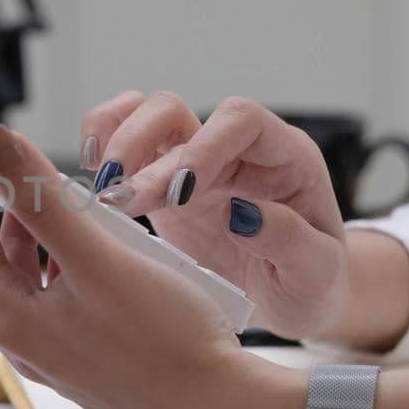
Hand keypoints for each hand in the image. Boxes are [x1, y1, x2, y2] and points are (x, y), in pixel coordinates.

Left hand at [0, 121, 302, 408]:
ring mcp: (45, 348)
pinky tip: (68, 238)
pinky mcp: (74, 349)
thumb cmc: (169, 341)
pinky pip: (36, 290)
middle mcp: (18, 337)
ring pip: (2, 275)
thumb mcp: (102, 260)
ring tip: (22, 190)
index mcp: (10, 316)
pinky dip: (39, 255)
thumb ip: (44, 201)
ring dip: (5, 229)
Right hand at [80, 93, 346, 339]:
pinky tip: (91, 177)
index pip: (241, 120)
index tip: (180, 193)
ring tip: (101, 189)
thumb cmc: (312, 283)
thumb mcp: (318, 275)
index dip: (205, 146)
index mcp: (285, 157)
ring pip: (144, 114)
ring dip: (115, 142)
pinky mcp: (161, 177)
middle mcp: (234, 148)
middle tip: (121, 201)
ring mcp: (194, 158)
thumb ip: (291, 241)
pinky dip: (101, 142)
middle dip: (142, 150)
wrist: (289, 298)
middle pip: (175, 110)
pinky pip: (124, 135)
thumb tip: (243, 214)